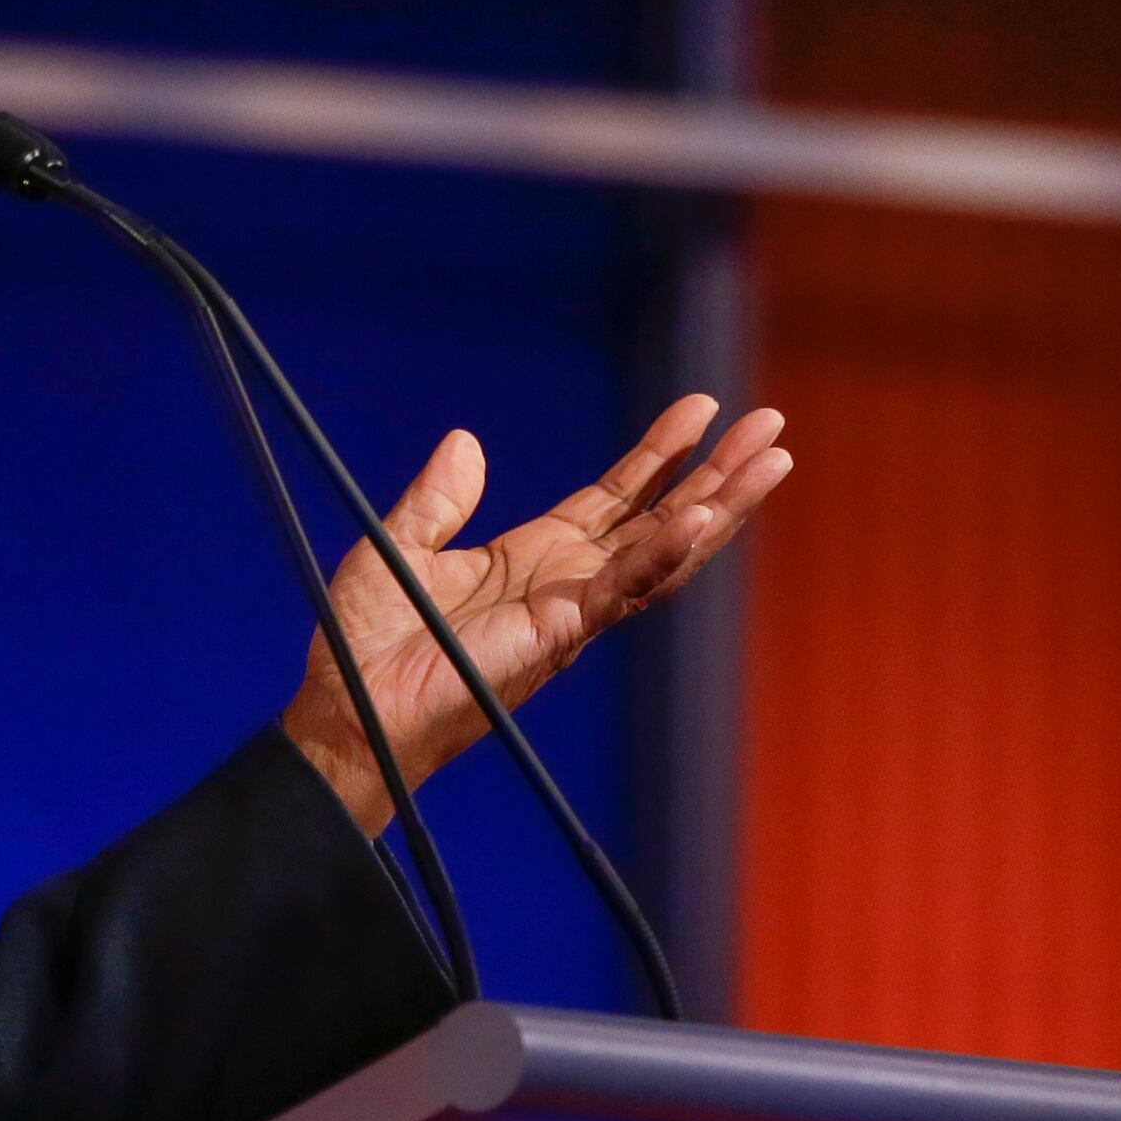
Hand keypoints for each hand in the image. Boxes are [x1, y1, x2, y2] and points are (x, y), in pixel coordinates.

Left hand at [280, 395, 791, 833]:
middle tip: (772, 425)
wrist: (349, 712)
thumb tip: (466, 440)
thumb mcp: (399, 547)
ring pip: (667, 553)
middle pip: (663, 519)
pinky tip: (707, 517)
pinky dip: (667, 553)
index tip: (703, 409)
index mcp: (538, 557)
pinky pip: (626, 588)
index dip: (662, 453)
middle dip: (719, 474)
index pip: (619, 497)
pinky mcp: (560, 635)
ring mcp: (572, 611)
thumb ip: (438, 498)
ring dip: (722, 508)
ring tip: (772, 463)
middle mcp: (569, 583)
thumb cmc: (367, 646)